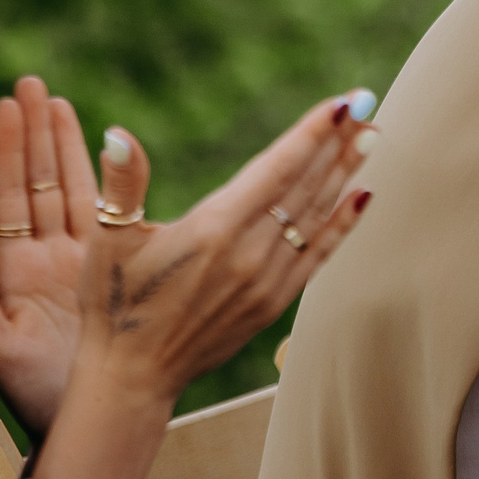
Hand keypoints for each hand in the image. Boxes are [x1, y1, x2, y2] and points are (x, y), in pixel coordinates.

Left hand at [0, 76, 101, 433]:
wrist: (89, 421)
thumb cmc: (37, 397)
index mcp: (13, 272)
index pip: (7, 197)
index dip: (7, 151)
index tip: (6, 107)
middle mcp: (44, 258)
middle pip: (37, 181)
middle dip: (34, 132)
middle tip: (30, 82)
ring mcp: (78, 262)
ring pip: (70, 190)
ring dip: (64, 145)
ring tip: (57, 101)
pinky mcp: (110, 271)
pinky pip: (107, 214)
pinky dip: (105, 179)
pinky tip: (106, 148)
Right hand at [73, 93, 375, 408]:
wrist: (131, 376)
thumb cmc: (114, 302)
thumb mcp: (106, 239)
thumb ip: (121, 184)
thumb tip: (118, 134)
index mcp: (213, 229)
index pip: (276, 169)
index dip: (310, 134)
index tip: (339, 103)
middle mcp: (248, 254)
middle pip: (305, 187)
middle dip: (337, 143)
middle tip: (365, 102)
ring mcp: (266, 282)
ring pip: (316, 216)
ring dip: (345, 174)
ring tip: (371, 135)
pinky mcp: (272, 304)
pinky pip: (318, 256)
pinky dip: (342, 225)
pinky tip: (362, 197)